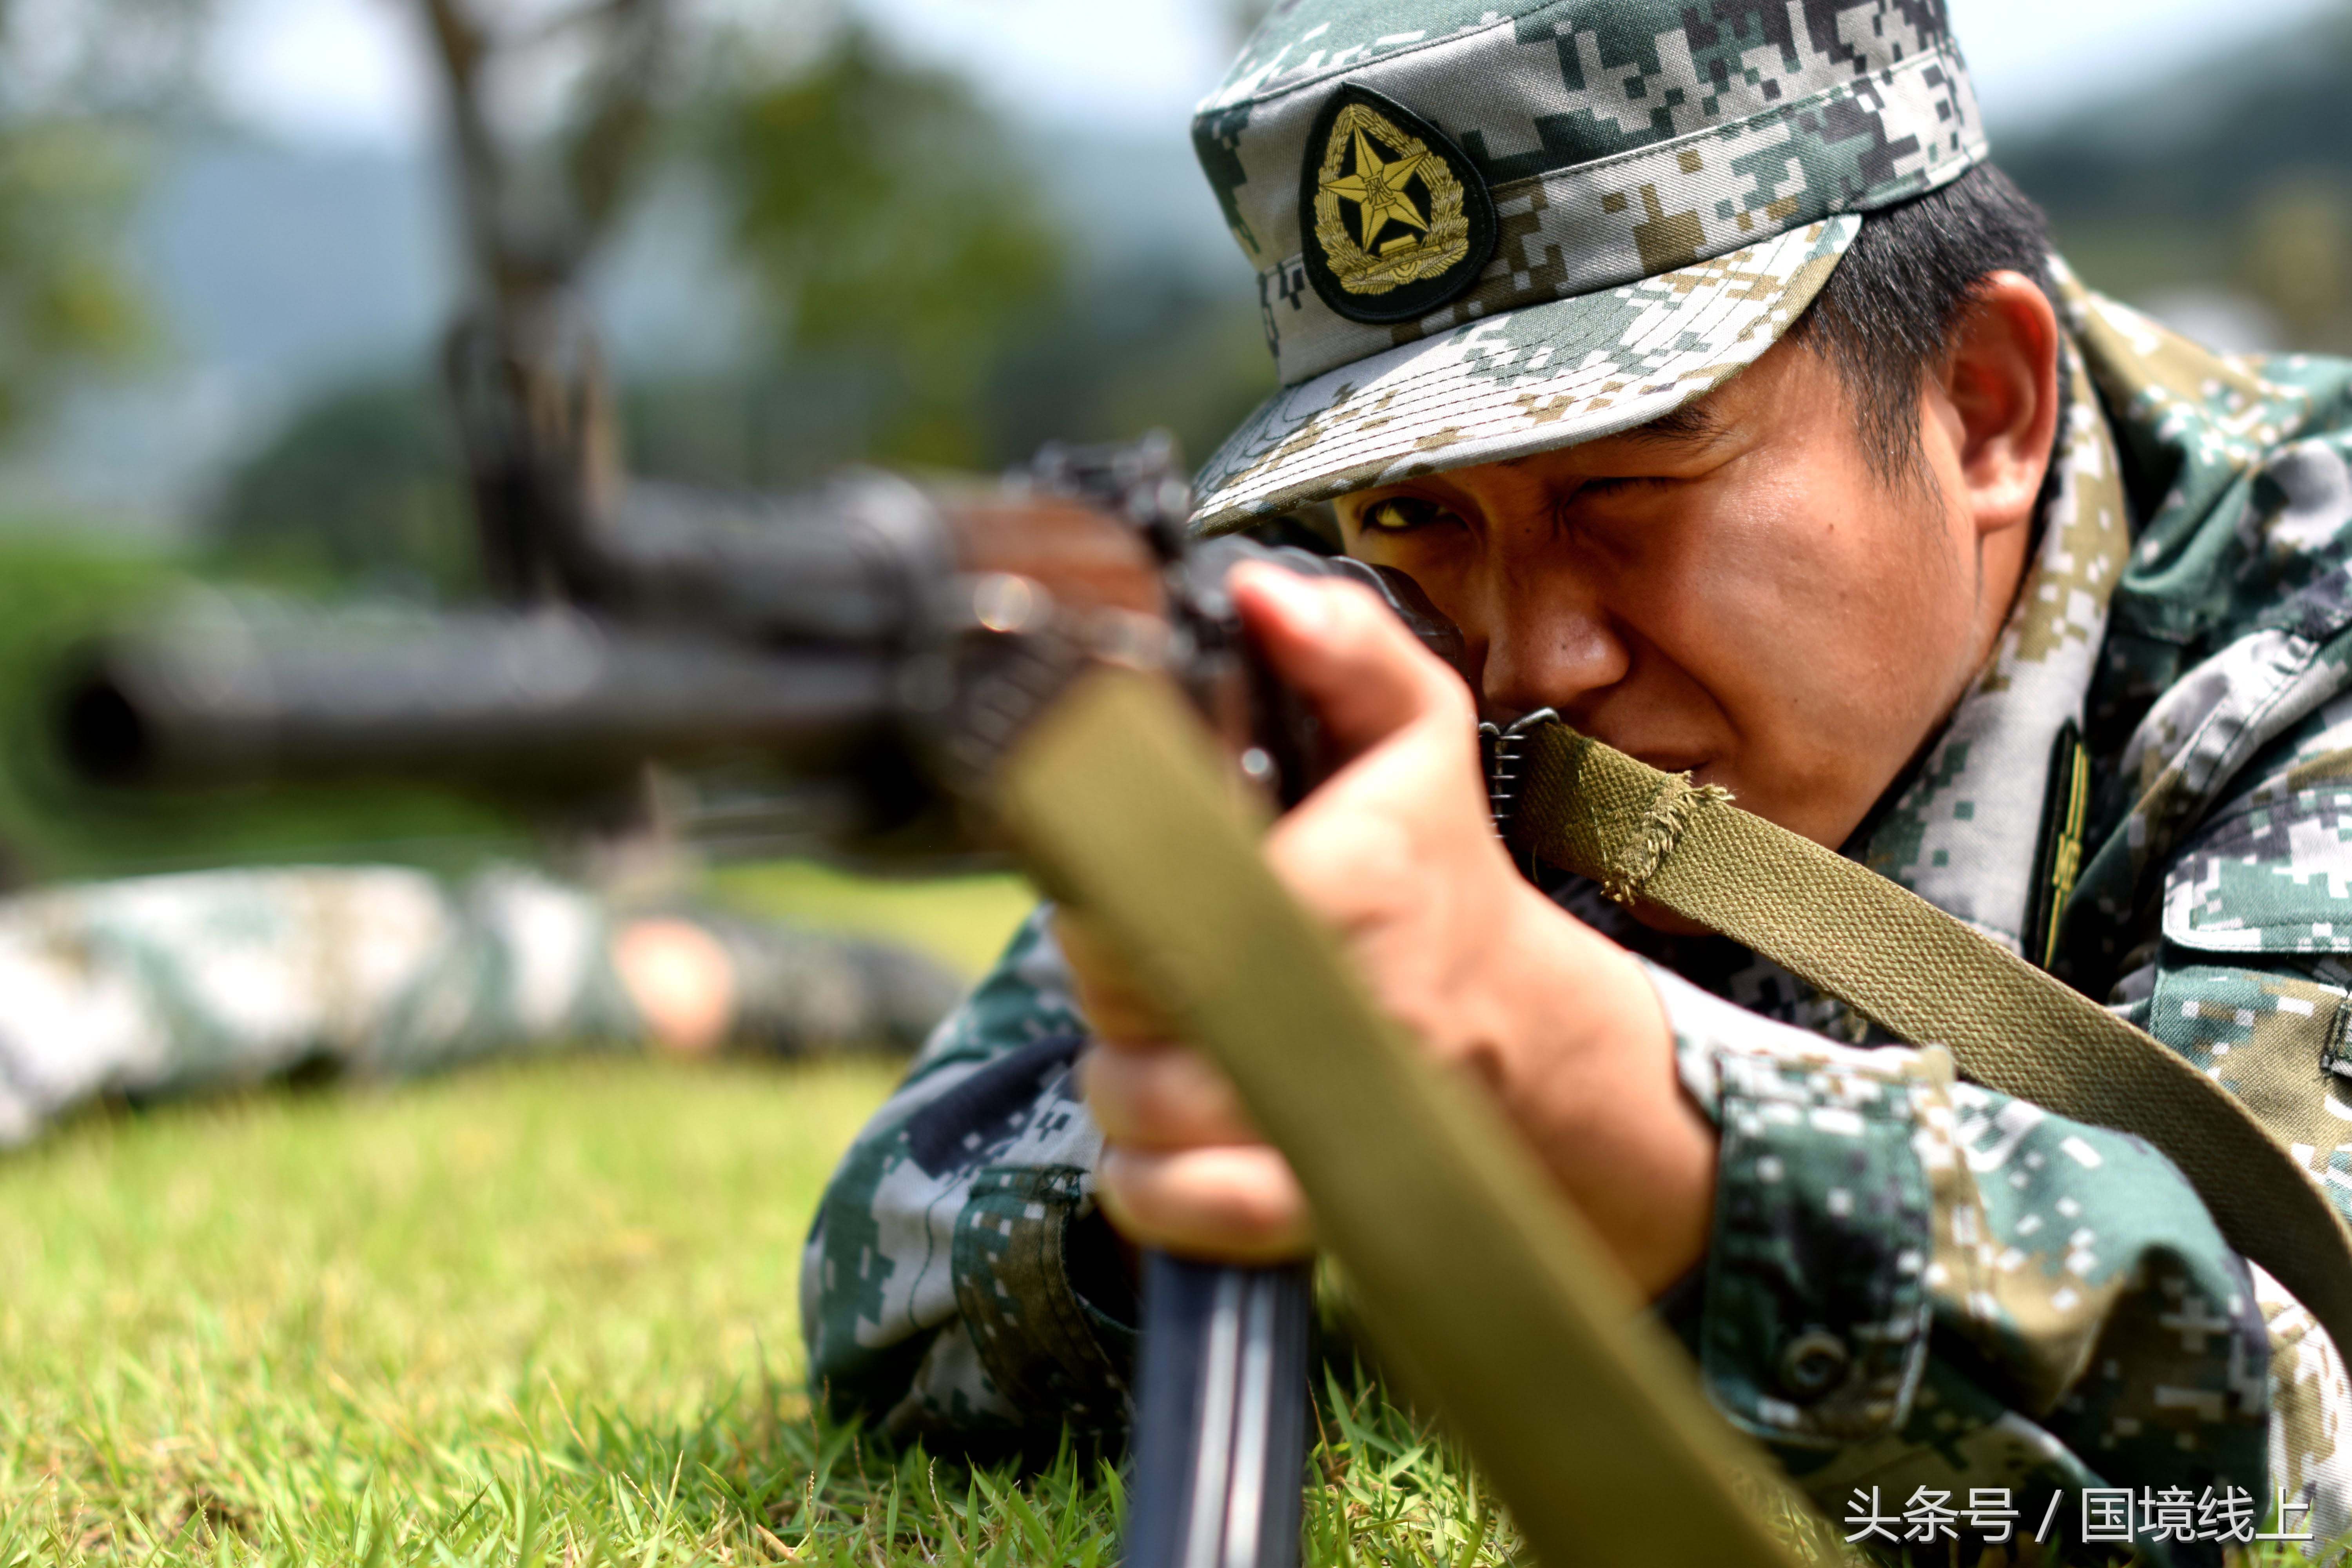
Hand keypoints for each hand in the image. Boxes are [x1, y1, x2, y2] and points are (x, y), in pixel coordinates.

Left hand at [1070, 562, 1716, 1294]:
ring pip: (1136, 1101)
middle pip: (1128, 992)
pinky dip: (1151, 1181)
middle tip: (1152, 943)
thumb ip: (1341, 648)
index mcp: (1356, 877)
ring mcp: (1329, 1115)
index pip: (1162, 884)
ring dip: (1124, 1068)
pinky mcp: (1310, 1206)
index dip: (1113, 883)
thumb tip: (1254, 591)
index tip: (1124, 875)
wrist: (1522, 1033)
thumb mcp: (1413, 734)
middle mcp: (1347, 999)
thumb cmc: (1441, 879)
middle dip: (1114, 967)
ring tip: (1173, 1027)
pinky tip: (1173, 1128)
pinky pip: (1178, 1207)